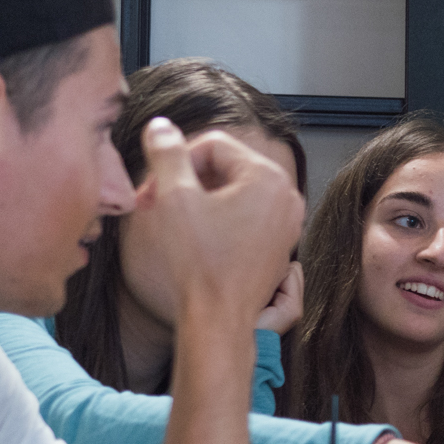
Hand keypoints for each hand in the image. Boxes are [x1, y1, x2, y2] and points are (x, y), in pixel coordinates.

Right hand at [134, 120, 303, 327]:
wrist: (217, 317)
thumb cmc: (199, 263)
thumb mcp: (174, 196)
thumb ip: (167, 153)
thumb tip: (162, 126)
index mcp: (268, 178)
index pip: (213, 144)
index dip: (177, 160)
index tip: (155, 184)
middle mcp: (287, 196)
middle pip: (226, 166)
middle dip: (187, 179)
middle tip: (155, 200)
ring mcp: (287, 222)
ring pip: (234, 191)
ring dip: (199, 198)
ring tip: (171, 218)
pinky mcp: (278, 243)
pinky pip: (245, 215)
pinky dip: (218, 218)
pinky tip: (194, 235)